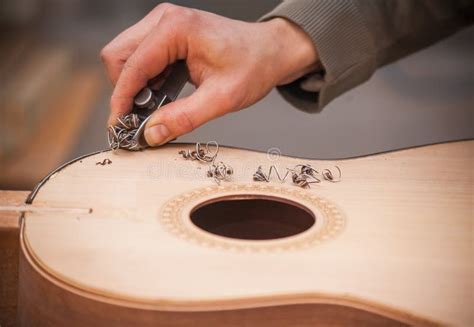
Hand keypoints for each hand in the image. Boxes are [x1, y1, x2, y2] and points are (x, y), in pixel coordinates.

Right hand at [101, 3, 317, 145]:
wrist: (271, 51)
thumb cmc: (254, 66)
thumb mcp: (222, 98)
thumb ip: (184, 117)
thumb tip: (151, 134)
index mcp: (175, 29)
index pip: (131, 67)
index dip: (121, 101)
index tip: (120, 127)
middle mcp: (164, 20)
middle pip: (118, 56)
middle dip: (125, 91)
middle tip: (140, 118)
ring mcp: (164, 25)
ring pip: (126, 57)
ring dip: (135, 87)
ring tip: (156, 110)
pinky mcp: (168, 35)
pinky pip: (142, 59)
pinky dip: (146, 82)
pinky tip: (164, 98)